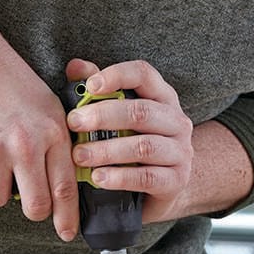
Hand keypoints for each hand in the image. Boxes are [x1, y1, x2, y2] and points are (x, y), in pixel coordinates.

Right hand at [0, 50, 79, 240]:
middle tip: (26, 197)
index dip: (67, 218)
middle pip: (35, 206)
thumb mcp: (51, 105)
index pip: (65, 189)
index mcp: (53, 134)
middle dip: (33, 209)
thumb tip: (70, 176)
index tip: (66, 232)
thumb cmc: (13, 81)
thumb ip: (61, 140)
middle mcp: (26, 146)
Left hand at [64, 58, 193, 224]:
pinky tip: (98, 178)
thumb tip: (75, 67)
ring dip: (107, 150)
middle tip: (74, 122)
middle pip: (141, 111)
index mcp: (162, 96)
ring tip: (79, 155)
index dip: (117, 76)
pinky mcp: (176, 180)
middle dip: (103, 116)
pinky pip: (147, 177)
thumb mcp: (119, 116)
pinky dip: (120, 177)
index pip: (143, 74)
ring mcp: (180, 151)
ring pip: (143, 146)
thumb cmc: (134, 143)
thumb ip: (98, 90)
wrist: (164, 187)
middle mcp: (176, 120)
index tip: (90, 86)